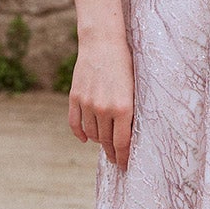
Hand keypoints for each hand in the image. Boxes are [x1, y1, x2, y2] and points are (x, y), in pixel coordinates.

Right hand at [68, 33, 133, 169]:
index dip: (123, 157)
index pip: (122, 143)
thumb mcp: (134, 89)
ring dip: (99, 141)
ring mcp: (87, 104)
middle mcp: (104, 108)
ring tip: (105, 145)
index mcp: (123, 108)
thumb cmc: (125, 64)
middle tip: (116, 160)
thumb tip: (127, 136)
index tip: (125, 166)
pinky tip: (86, 139)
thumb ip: (130, 113)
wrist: (103, 42)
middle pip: (106, 141)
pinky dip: (80, 134)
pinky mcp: (75, 97)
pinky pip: (75, 124)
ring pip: (92, 134)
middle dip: (112, 152)